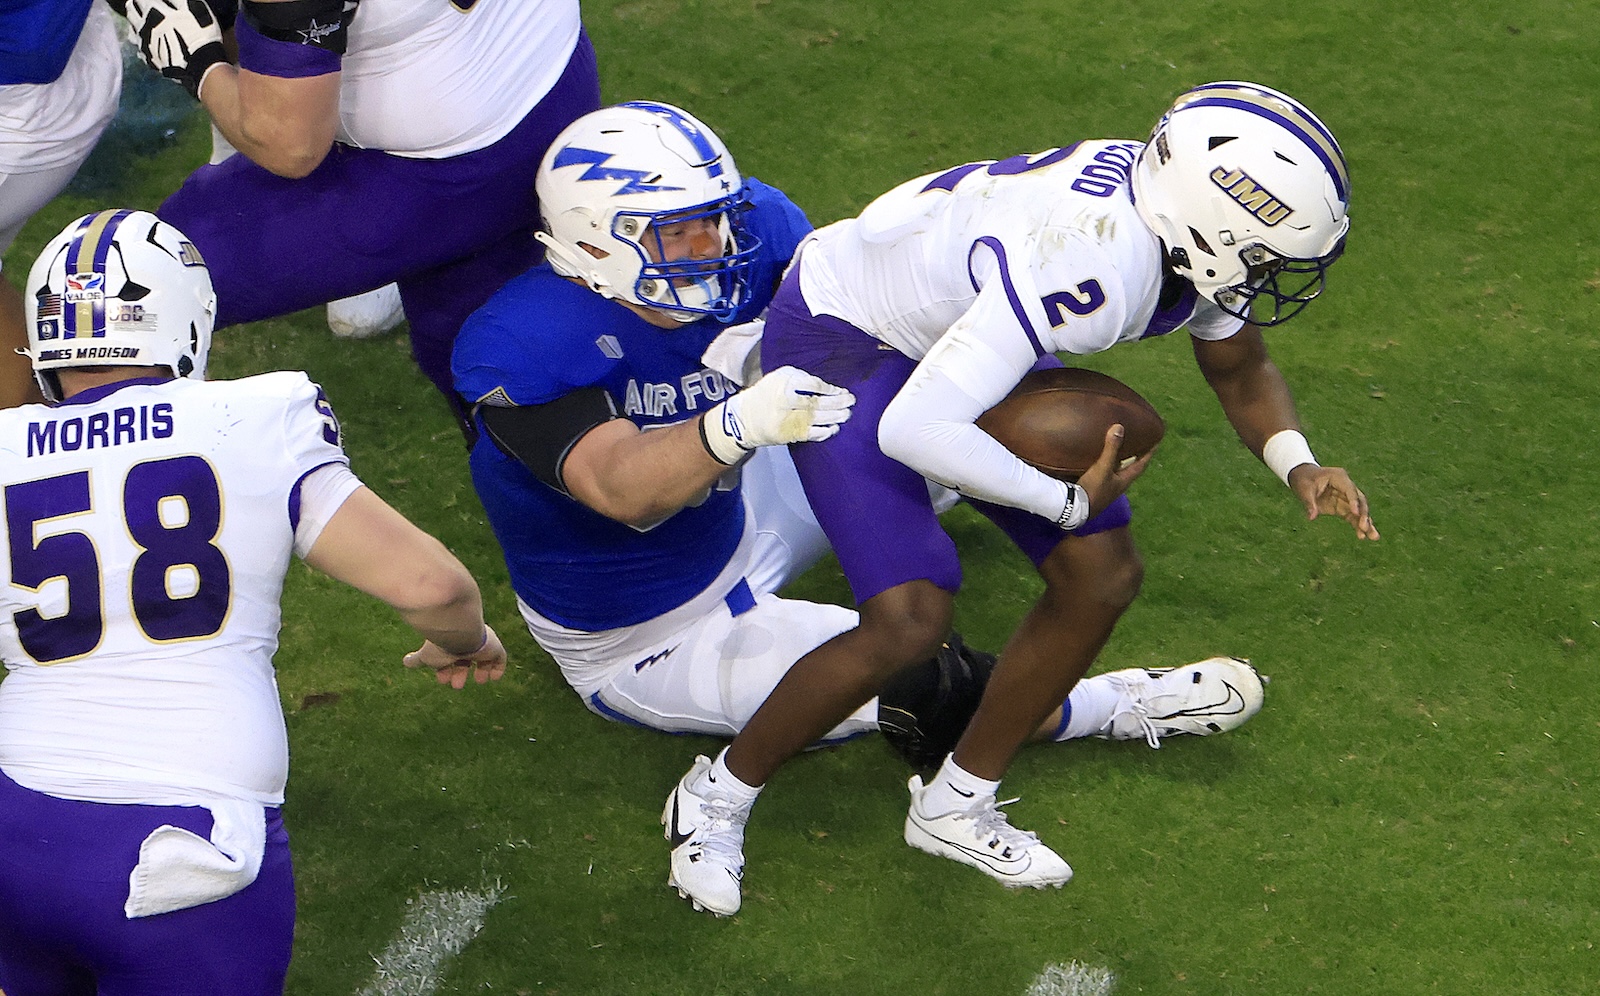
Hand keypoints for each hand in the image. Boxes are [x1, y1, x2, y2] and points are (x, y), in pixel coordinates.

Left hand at [121, 0, 228, 98]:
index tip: (153, 1)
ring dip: (136, 26)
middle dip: (136, 7)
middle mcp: (143, 26)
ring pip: (132, 32)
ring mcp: (145, 44)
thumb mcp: (193, 7)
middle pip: (131, 12)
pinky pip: (141, 51)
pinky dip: (144, 46)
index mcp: (153, 11)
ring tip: (145, 26)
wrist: (202, 65)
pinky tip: (152, 45)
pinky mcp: (150, 60)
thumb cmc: (199, 33)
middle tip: (144, 8)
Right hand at [403, 625, 507, 689]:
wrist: (459, 631)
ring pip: (482, 659)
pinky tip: (493, 678)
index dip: (444, 669)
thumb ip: (416, 659)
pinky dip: (497, 669)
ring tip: (479, 681)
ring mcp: (481, 644)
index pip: (448, 656)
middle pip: (464, 658)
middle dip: (459, 672)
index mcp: (449, 642)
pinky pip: (500, 658)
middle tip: (456, 685)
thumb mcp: (427, 655)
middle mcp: (465, 641)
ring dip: (480, 672)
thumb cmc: (441, 644)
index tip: (441, 679)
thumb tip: (405, 662)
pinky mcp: (495, 647)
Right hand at [700, 365, 853, 463]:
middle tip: (851, 401)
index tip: (841, 390)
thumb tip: (829, 388)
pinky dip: (824, 432)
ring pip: (815, 419)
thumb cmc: (767, 393)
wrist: (744, 418)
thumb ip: (801, 379)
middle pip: (816, 402)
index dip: (830, 389)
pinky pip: (810, 434)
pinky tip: (834, 428)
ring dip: (834, 417)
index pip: (812, 385)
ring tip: (847, 414)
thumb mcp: (779, 377)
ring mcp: (786, 420)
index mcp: (783, 384)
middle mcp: (784, 402)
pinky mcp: (787, 435)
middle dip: (837, 403)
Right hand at [1073, 424, 1152, 519]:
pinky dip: (1106, 462)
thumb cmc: (1094, 490)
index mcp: (1125, 479)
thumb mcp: (1103, 468)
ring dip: (1120, 457)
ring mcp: (1107, 486)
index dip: (1150, 452)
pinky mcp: (1096, 486)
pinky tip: (1099, 456)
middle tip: (1138, 440)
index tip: (1157, 440)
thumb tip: (1120, 427)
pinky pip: (1106, 470)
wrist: (1075, 509)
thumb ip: (1111, 449)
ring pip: (1118, 468)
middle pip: (1131, 465)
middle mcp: (1119, 483)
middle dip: (1135, 453)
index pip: (1142, 463)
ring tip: (1119, 445)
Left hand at [1288, 465, 1379, 539]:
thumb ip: (1309, 503)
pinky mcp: (1344, 506)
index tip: (1355, 513)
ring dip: (1366, 523)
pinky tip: (1363, 536)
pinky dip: (1357, 526)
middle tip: (1365, 527)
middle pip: (1360, 501)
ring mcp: (1347, 497)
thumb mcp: (1304, 490)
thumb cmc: (1304, 481)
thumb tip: (1312, 517)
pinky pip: (1353, 517)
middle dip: (1363, 514)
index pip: (1350, 490)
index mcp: (1339, 477)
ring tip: (1374, 537)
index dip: (1354, 501)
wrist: (1303, 477)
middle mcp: (1347, 487)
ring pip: (1360, 510)